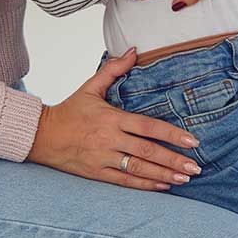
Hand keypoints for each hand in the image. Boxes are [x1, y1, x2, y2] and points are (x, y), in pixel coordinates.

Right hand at [27, 49, 203, 189]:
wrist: (41, 135)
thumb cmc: (70, 109)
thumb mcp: (90, 86)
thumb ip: (114, 69)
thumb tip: (135, 50)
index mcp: (112, 118)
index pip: (148, 127)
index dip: (171, 134)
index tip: (192, 140)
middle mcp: (110, 140)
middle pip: (148, 151)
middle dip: (174, 160)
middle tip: (196, 167)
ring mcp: (103, 159)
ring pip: (139, 169)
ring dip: (164, 175)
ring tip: (184, 179)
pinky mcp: (97, 173)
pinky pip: (124, 182)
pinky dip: (145, 185)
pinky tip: (162, 186)